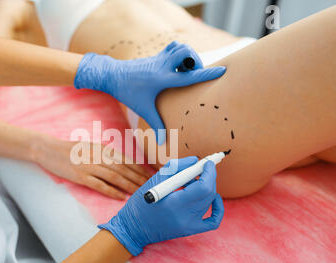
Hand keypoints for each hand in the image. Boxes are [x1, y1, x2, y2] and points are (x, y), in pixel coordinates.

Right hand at [33, 136, 150, 199]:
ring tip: (140, 193)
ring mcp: (90, 166)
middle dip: (139, 179)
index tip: (151, 176)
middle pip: (124, 169)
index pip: (127, 160)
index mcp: (103, 149)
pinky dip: (112, 191)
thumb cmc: (70, 149)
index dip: (141, 169)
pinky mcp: (80, 176)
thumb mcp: (91, 147)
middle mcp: (99, 156)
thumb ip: (106, 153)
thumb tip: (121, 160)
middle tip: (151, 187)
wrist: (48, 149)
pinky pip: (100, 185)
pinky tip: (121, 197)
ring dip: (129, 186)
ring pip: (115, 177)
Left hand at [74, 41, 226, 144]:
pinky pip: (173, 48)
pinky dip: (180, 54)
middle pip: (186, 52)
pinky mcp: (157, 56)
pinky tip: (176, 68)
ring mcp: (159, 58)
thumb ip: (156, 125)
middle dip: (195, 61)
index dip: (207, 74)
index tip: (222, 70)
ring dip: (188, 55)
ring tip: (186, 70)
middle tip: (194, 73)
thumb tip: (162, 143)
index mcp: (162, 79)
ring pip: (180, 46)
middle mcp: (162, 65)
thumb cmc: (128, 93)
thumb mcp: (143, 109)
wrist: (113, 75)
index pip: (189, 76)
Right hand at [99, 157, 224, 255]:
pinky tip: (213, 198)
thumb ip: (176, 167)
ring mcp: (189, 225)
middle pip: (208, 193)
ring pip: (209, 202)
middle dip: (209, 178)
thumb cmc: (141, 202)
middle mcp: (184, 216)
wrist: (134, 228)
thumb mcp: (154, 180)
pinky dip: (217, 207)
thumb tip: (195, 160)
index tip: (208, 163)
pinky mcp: (191, 230)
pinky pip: (214, 221)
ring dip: (205, 188)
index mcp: (174, 203)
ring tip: (190, 183)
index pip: (203, 187)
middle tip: (201, 169)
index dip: (209, 173)